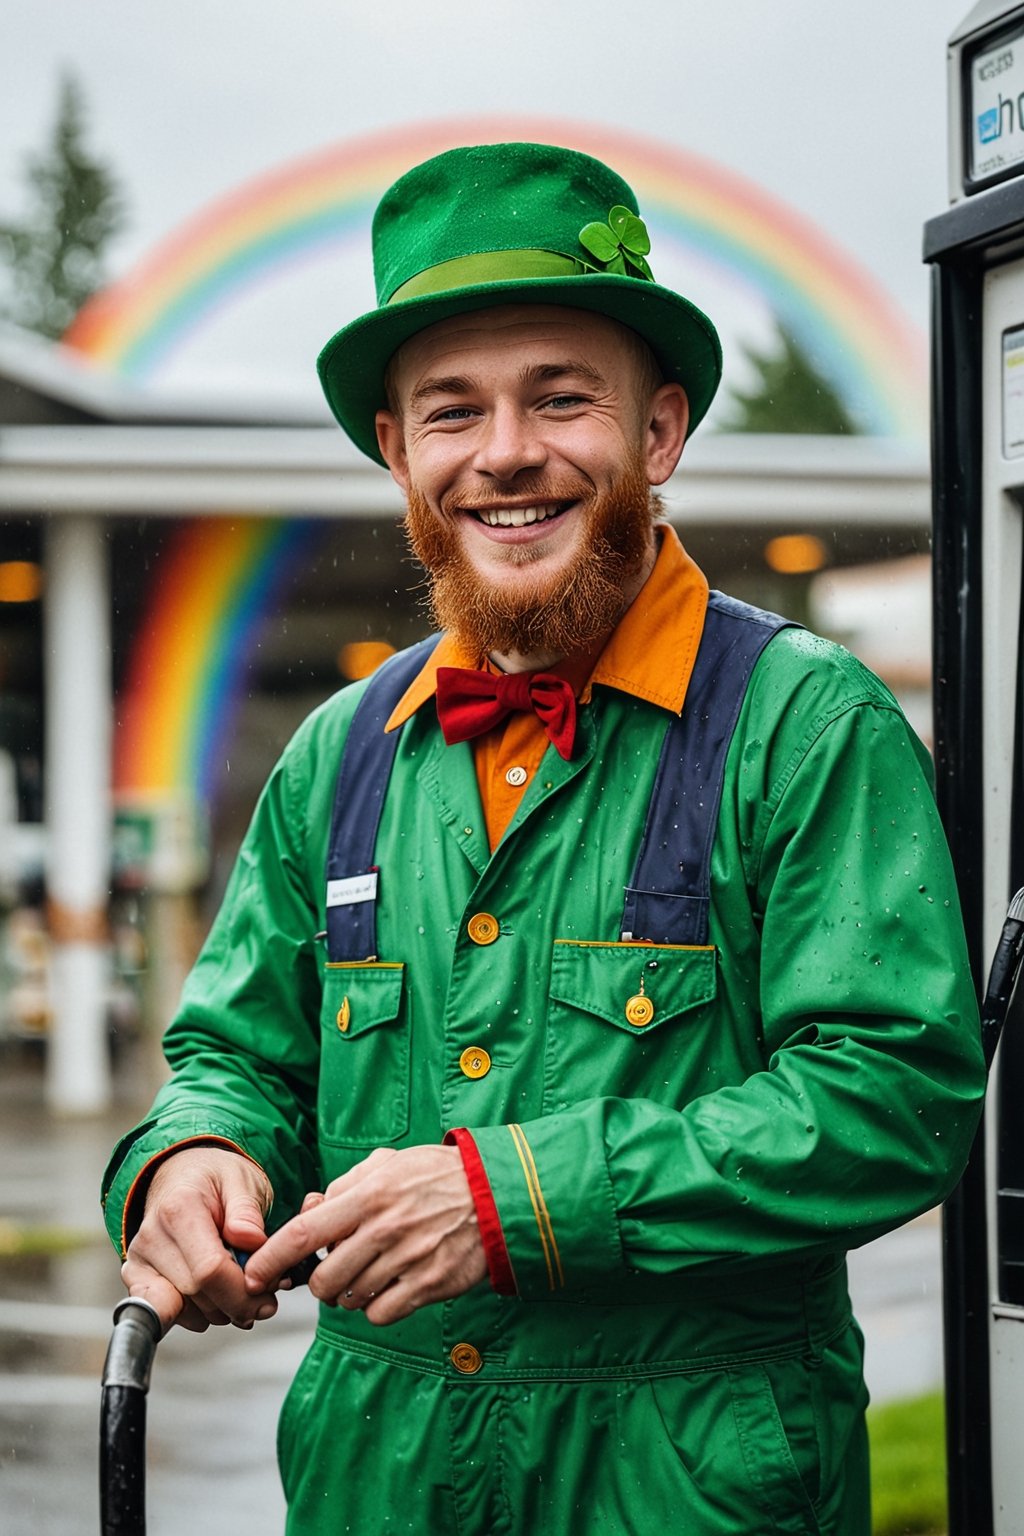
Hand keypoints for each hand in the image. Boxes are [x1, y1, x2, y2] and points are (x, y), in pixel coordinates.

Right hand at [121, 1146, 276, 1333]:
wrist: (183, 1175)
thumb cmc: (215, 1178)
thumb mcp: (242, 1179)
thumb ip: (248, 1211)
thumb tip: (251, 1240)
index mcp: (179, 1208)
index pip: (209, 1270)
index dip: (243, 1290)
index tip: (268, 1291)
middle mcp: (152, 1237)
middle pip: (198, 1294)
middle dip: (237, 1302)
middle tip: (263, 1294)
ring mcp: (140, 1261)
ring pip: (185, 1311)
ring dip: (220, 1309)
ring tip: (238, 1285)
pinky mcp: (137, 1279)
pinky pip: (169, 1315)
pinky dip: (199, 1313)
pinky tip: (215, 1292)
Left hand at [244, 1145, 486, 1325]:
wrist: (495, 1192)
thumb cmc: (435, 1175)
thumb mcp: (388, 1164)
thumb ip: (345, 1186)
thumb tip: (311, 1209)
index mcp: (368, 1196)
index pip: (304, 1234)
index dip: (271, 1259)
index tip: (254, 1275)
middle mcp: (384, 1229)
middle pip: (323, 1279)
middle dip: (320, 1281)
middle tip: (335, 1269)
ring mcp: (407, 1260)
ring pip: (350, 1300)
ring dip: (350, 1293)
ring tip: (370, 1272)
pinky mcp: (429, 1285)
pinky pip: (380, 1314)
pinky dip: (376, 1308)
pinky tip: (389, 1288)